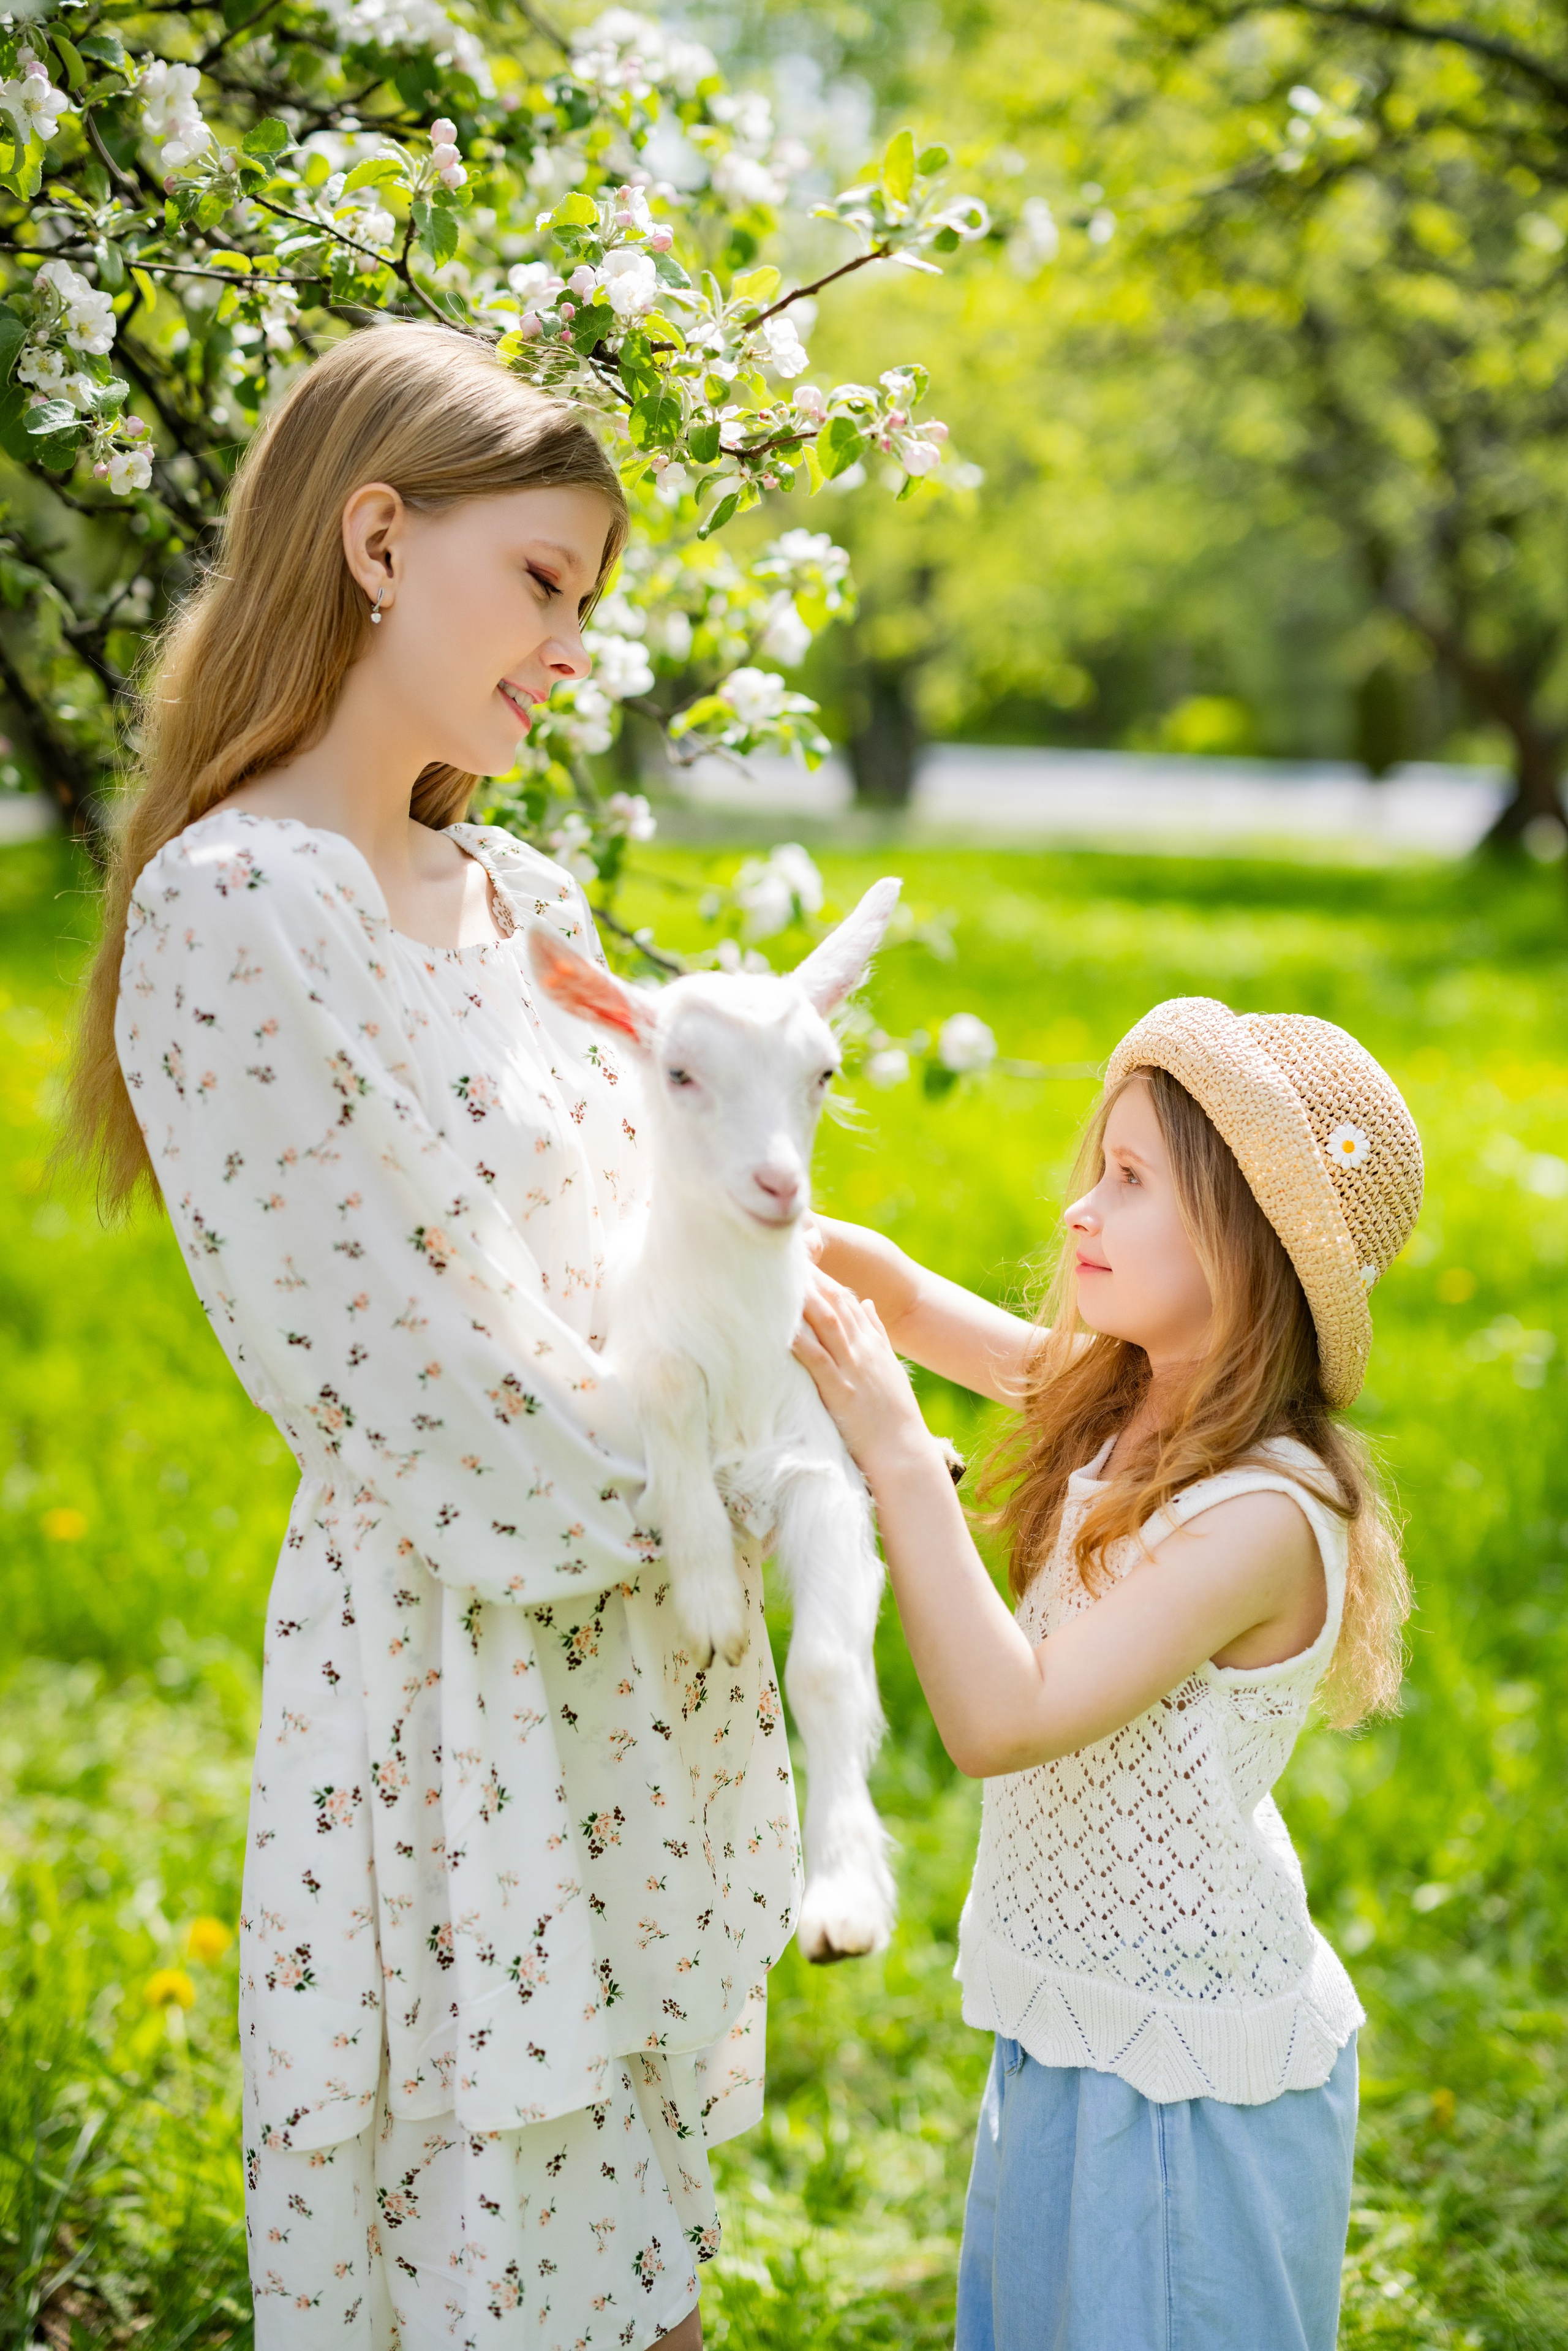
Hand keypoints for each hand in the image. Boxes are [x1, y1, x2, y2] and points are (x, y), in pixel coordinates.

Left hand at [793, 1271, 935, 1482]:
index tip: (804, 1260)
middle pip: (836, 1302)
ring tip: (784, 1277)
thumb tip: (867, 1301)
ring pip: (827, 1323)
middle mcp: (864, 1349)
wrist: (903, 1450)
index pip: (848, 1299)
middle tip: (789, 1255)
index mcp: (874, 1342)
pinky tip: (782, 1329)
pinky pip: (817, 1361)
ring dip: (806, 1298)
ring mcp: (852, 1368)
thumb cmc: (893, 1413)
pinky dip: (800, 1343)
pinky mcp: (840, 1391)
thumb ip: (877, 1332)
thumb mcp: (889, 1366)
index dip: (825, 1277)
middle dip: (813, 1277)